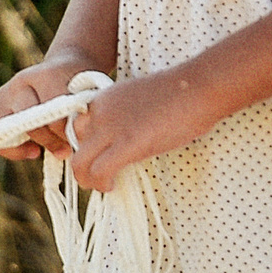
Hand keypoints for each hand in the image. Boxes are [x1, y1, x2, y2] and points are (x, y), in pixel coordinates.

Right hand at [0, 61, 100, 164]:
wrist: (64, 68)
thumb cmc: (77, 87)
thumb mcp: (86, 96)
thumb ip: (79, 118)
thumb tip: (69, 148)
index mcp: (45, 77)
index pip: (50, 113)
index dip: (63, 132)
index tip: (74, 139)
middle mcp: (19, 84)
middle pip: (24, 122)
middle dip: (45, 140)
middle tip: (63, 150)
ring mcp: (3, 94)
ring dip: (16, 147)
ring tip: (35, 153)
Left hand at [64, 65, 215, 191]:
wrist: (198, 87)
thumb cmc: (181, 94)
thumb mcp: (140, 100)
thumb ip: (124, 116)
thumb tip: (126, 140)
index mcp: (104, 98)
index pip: (77, 127)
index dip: (87, 145)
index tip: (101, 156)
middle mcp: (100, 111)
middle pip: (74, 144)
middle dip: (84, 162)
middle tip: (101, 174)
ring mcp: (111, 127)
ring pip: (79, 163)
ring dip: (88, 179)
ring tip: (104, 185)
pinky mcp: (127, 143)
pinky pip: (99, 172)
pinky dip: (102, 184)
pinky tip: (113, 186)